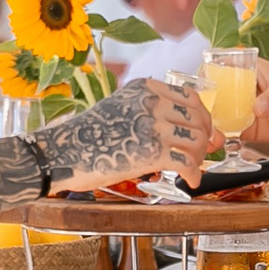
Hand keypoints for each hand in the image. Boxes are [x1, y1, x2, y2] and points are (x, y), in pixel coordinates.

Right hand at [36, 80, 213, 187]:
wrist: (64, 153)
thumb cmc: (89, 135)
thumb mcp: (121, 110)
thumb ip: (154, 113)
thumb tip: (195, 129)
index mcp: (145, 88)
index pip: (190, 97)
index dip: (202, 117)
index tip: (204, 131)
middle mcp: (152, 103)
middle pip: (198, 119)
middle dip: (205, 138)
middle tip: (201, 153)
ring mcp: (153, 126)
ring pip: (196, 140)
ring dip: (198, 157)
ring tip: (189, 168)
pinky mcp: (152, 152)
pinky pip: (187, 162)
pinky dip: (193, 174)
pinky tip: (189, 181)